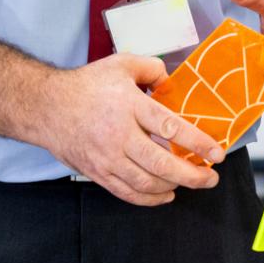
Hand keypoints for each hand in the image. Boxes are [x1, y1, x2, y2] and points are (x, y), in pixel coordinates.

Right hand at [40, 54, 224, 205]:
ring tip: (192, 183)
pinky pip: (127, 192)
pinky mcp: (98, 172)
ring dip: (174, 186)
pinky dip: (150, 198)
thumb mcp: (120, 64)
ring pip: (146, 182)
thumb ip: (151, 68)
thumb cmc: (86, 85)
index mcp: (129, 105)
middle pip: (162, 162)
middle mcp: (119, 135)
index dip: (198, 142)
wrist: (46, 107)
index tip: (217, 152)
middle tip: (211, 178)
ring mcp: (107, 157)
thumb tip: (172, 80)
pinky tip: (166, 194)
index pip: (171, 127)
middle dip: (192, 175)